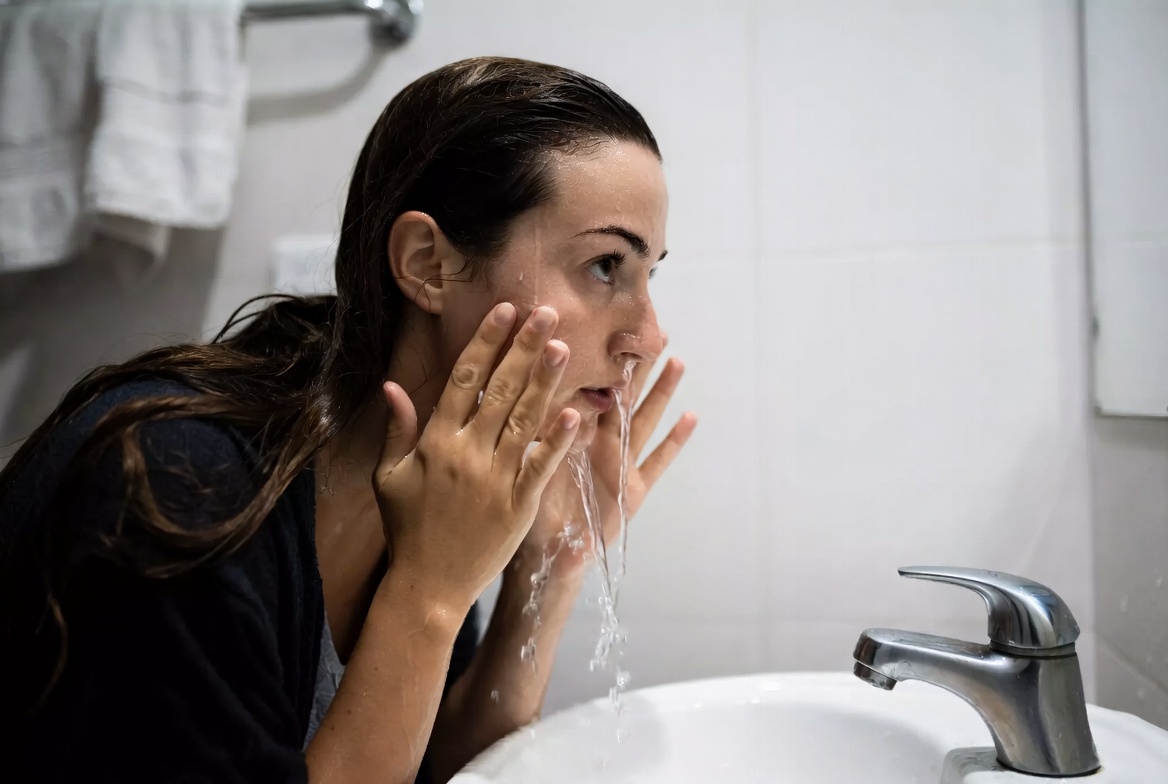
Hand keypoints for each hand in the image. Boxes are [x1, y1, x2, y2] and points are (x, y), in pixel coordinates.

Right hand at [373, 303, 579, 611]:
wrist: (428, 587)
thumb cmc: (407, 530)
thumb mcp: (388, 477)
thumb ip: (398, 429)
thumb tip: (391, 385)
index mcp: (435, 442)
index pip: (464, 381)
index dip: (485, 343)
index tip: (504, 311)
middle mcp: (467, 454)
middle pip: (499, 391)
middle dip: (523, 348)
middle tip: (547, 313)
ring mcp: (495, 480)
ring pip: (524, 420)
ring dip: (544, 381)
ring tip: (564, 346)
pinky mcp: (519, 506)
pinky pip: (541, 467)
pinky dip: (557, 440)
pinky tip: (577, 412)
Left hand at [520, 347, 697, 575]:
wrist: (544, 555)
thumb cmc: (525, 508)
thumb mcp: (525, 464)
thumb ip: (531, 433)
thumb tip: (524, 396)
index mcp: (570, 433)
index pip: (586, 388)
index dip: (596, 360)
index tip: (603, 327)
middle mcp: (598, 442)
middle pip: (621, 395)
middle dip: (636, 365)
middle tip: (653, 331)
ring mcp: (619, 464)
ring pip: (643, 418)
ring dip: (661, 392)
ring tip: (676, 360)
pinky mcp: (634, 490)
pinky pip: (658, 460)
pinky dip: (674, 440)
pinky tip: (691, 416)